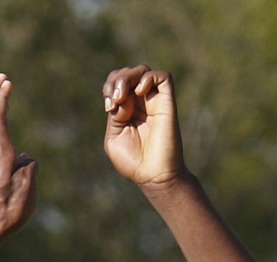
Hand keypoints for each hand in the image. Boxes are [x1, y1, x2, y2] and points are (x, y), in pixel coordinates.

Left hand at [102, 65, 184, 189]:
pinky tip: (139, 93)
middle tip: (115, 101)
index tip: (109, 107)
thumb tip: (122, 99)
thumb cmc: (134, 162)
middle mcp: (141, 102)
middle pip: (127, 72)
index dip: (109, 86)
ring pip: (142, 70)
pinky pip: (163, 77)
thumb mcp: (114, 138)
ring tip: (123, 97)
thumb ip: (114, 116)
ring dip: (128, 77)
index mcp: (127, 109)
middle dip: (116, 80)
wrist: (154, 176)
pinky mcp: (167, 103)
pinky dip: (148, 78)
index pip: (116, 81)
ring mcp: (154, 101)